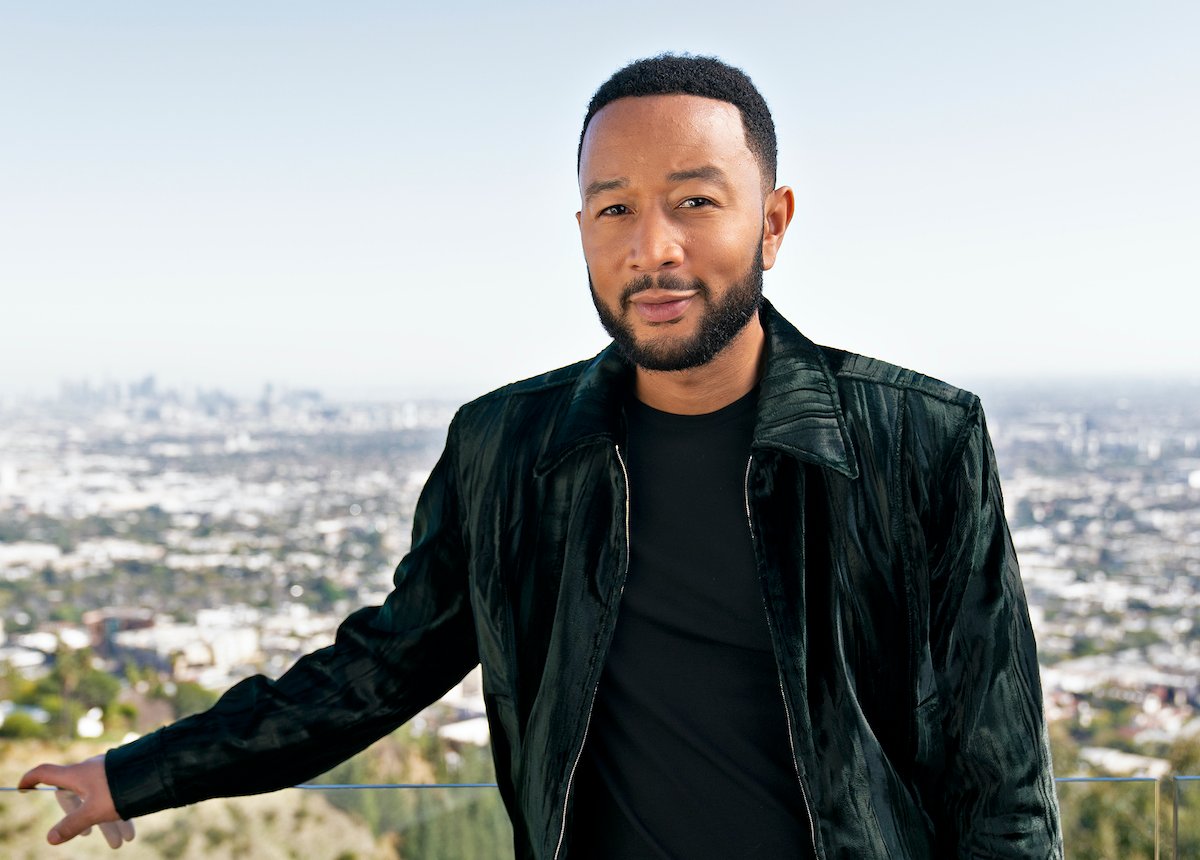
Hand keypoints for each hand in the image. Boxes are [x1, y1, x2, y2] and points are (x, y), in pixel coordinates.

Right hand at [18, 755, 135, 847]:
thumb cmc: (120, 788)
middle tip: (88, 837)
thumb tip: (51, 838)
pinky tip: (130, 828)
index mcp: (76, 774)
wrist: (157, 768)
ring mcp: (107, 771)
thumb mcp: (93, 811)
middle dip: (84, 820)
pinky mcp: (123, 773)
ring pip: (100, 800)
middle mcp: (89, 770)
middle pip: (77, 796)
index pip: (46, 773)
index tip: (23, 787)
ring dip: (110, 822)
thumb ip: (72, 825)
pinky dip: (120, 812)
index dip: (32, 779)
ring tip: (123, 842)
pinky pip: (115, 795)